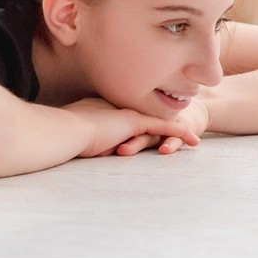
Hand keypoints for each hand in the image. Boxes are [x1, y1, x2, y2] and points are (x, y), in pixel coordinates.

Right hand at [59, 97, 200, 158]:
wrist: (65, 131)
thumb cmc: (64, 138)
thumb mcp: (75, 138)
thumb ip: (85, 140)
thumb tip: (84, 149)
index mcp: (100, 110)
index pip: (125, 116)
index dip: (139, 120)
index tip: (146, 125)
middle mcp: (116, 108)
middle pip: (144, 116)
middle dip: (162, 122)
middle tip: (178, 127)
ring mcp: (126, 113)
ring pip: (157, 121)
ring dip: (176, 128)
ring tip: (191, 135)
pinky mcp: (134, 122)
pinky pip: (163, 127)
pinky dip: (178, 132)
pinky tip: (193, 140)